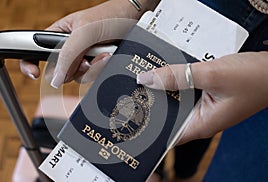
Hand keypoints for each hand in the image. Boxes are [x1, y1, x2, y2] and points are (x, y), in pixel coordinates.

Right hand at [20, 0, 159, 87]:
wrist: (135, 19)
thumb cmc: (110, 16)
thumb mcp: (84, 32)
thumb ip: (67, 55)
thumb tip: (55, 79)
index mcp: (58, 35)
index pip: (34, 51)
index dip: (29, 63)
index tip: (34, 74)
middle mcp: (68, 49)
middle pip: (58, 71)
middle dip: (73, 67)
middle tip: (85, 56)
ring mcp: (83, 59)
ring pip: (77, 77)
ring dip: (92, 68)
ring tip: (103, 53)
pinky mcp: (96, 66)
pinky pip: (92, 78)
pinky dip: (101, 69)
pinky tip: (108, 57)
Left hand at [137, 52, 267, 143]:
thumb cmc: (254, 79)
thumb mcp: (212, 75)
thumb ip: (178, 77)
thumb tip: (148, 78)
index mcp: (201, 124)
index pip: (166, 133)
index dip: (148, 125)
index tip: (130, 114)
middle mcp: (200, 118)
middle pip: (168, 114)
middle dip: (153, 101)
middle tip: (134, 89)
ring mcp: (204, 106)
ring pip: (176, 99)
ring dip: (165, 88)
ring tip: (146, 77)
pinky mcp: (207, 94)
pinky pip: (186, 89)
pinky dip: (177, 80)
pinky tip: (167, 70)